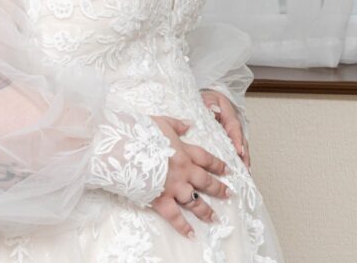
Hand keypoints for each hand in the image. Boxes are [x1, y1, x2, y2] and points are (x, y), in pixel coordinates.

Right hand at [149, 116, 228, 238]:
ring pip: (195, 201)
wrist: (127, 148)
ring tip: (215, 218)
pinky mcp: (162, 200)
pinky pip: (175, 216)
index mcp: (184, 152)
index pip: (206, 159)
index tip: (228, 170)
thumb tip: (188, 125)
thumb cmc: (142, 133)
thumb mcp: (162, 122)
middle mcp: (184, 171)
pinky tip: (192, 234)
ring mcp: (174, 187)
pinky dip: (183, 226)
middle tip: (229, 194)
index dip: (218, 165)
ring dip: (206, 210)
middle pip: (206, 181)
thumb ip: (177, 125)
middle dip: (219, 188)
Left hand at [200, 89, 249, 168]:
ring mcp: (232, 136)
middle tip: (245, 169)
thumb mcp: (207, 98)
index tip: (239, 151)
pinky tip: (236, 176)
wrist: (205, 102)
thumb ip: (209, 103)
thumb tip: (213, 109)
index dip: (237, 140)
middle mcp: (233, 127)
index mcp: (228, 115)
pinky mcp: (228, 144)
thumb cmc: (206, 101)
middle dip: (244, 157)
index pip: (234, 127)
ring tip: (244, 177)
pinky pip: (233, 154)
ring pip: (240, 150)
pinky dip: (236, 164)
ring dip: (242, 163)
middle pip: (241, 142)